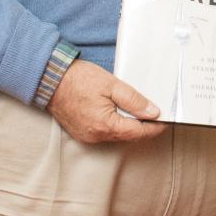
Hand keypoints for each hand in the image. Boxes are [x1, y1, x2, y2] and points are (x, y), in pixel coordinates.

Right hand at [48, 59, 168, 143]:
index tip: (165, 119)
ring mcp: (88, 136)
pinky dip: (114, 123)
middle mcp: (97, 136)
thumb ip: (134, 100)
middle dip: (143, 124)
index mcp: (106, 125)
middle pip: (129, 135)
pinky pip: (105, 132)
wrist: (49, 79)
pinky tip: (116, 110)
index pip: (140, 132)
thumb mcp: (112, 85)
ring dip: (128, 123)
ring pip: (117, 134)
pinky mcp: (82, 133)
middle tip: (153, 110)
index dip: (156, 126)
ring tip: (134, 107)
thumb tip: (153, 112)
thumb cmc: (78, 79)